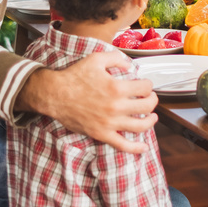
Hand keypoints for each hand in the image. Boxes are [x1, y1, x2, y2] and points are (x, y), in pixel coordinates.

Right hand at [17, 52, 158, 152]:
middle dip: (152, 100)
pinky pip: (123, 145)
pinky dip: (136, 148)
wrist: (55, 95)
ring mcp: (110, 122)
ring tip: (152, 117)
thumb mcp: (97, 59)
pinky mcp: (102, 134)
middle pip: (147, 106)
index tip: (145, 85)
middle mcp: (116, 106)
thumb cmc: (75, 76)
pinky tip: (143, 147)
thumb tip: (130, 66)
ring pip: (140, 126)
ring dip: (150, 121)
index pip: (145, 88)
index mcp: (117, 87)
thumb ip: (116, 58)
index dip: (148, 85)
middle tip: (150, 98)